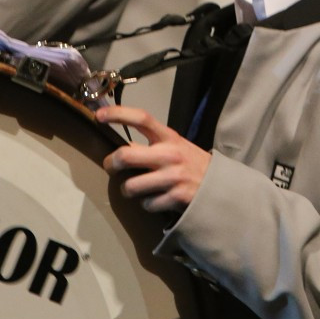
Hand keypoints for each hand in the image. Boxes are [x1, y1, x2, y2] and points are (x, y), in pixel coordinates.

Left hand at [96, 105, 210, 212]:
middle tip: (111, 166)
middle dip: (111, 163)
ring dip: (129, 190)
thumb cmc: (192, 164)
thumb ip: (152, 145)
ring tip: (138, 188)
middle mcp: (170, 154)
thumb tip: (122, 148)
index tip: (99, 115)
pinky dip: (147, 204)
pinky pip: (146, 204)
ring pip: (130, 186)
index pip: (142, 119)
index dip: (118, 114)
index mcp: (169, 137)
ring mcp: (173, 177)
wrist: (220, 187)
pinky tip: (157, 199)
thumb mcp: (176, 146)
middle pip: (126, 155)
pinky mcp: (176, 198)